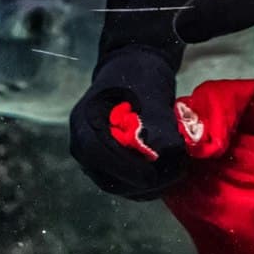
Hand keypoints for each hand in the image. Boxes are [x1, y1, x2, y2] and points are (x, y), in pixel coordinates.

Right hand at [69, 45, 187, 198]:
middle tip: (169, 179)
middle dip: (139, 183)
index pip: (96, 153)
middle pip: (105, 176)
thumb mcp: (150, 97)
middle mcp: (82, 142)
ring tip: (171, 179)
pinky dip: (141, 184)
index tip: (151, 176)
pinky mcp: (106, 161)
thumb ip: (157, 125)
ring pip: (114, 183)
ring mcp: (92, 154)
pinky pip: (120, 181)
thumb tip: (169, 154)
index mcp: (85, 121)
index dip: (124, 168)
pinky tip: (164, 179)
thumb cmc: (140, 77)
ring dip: (143, 187)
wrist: (132, 66)